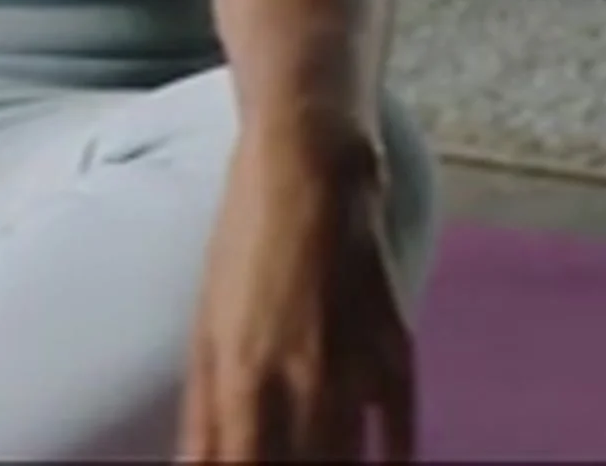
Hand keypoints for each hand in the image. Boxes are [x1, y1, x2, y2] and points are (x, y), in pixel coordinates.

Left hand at [180, 132, 414, 462]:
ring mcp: (355, 369)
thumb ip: (204, 414)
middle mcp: (300, 384)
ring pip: (346, 463)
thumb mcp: (207, 329)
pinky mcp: (398, 352)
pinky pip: (401, 432)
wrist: (311, 169)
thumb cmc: (247, 246)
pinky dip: (393, 459)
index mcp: (242, 380)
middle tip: (281, 464)